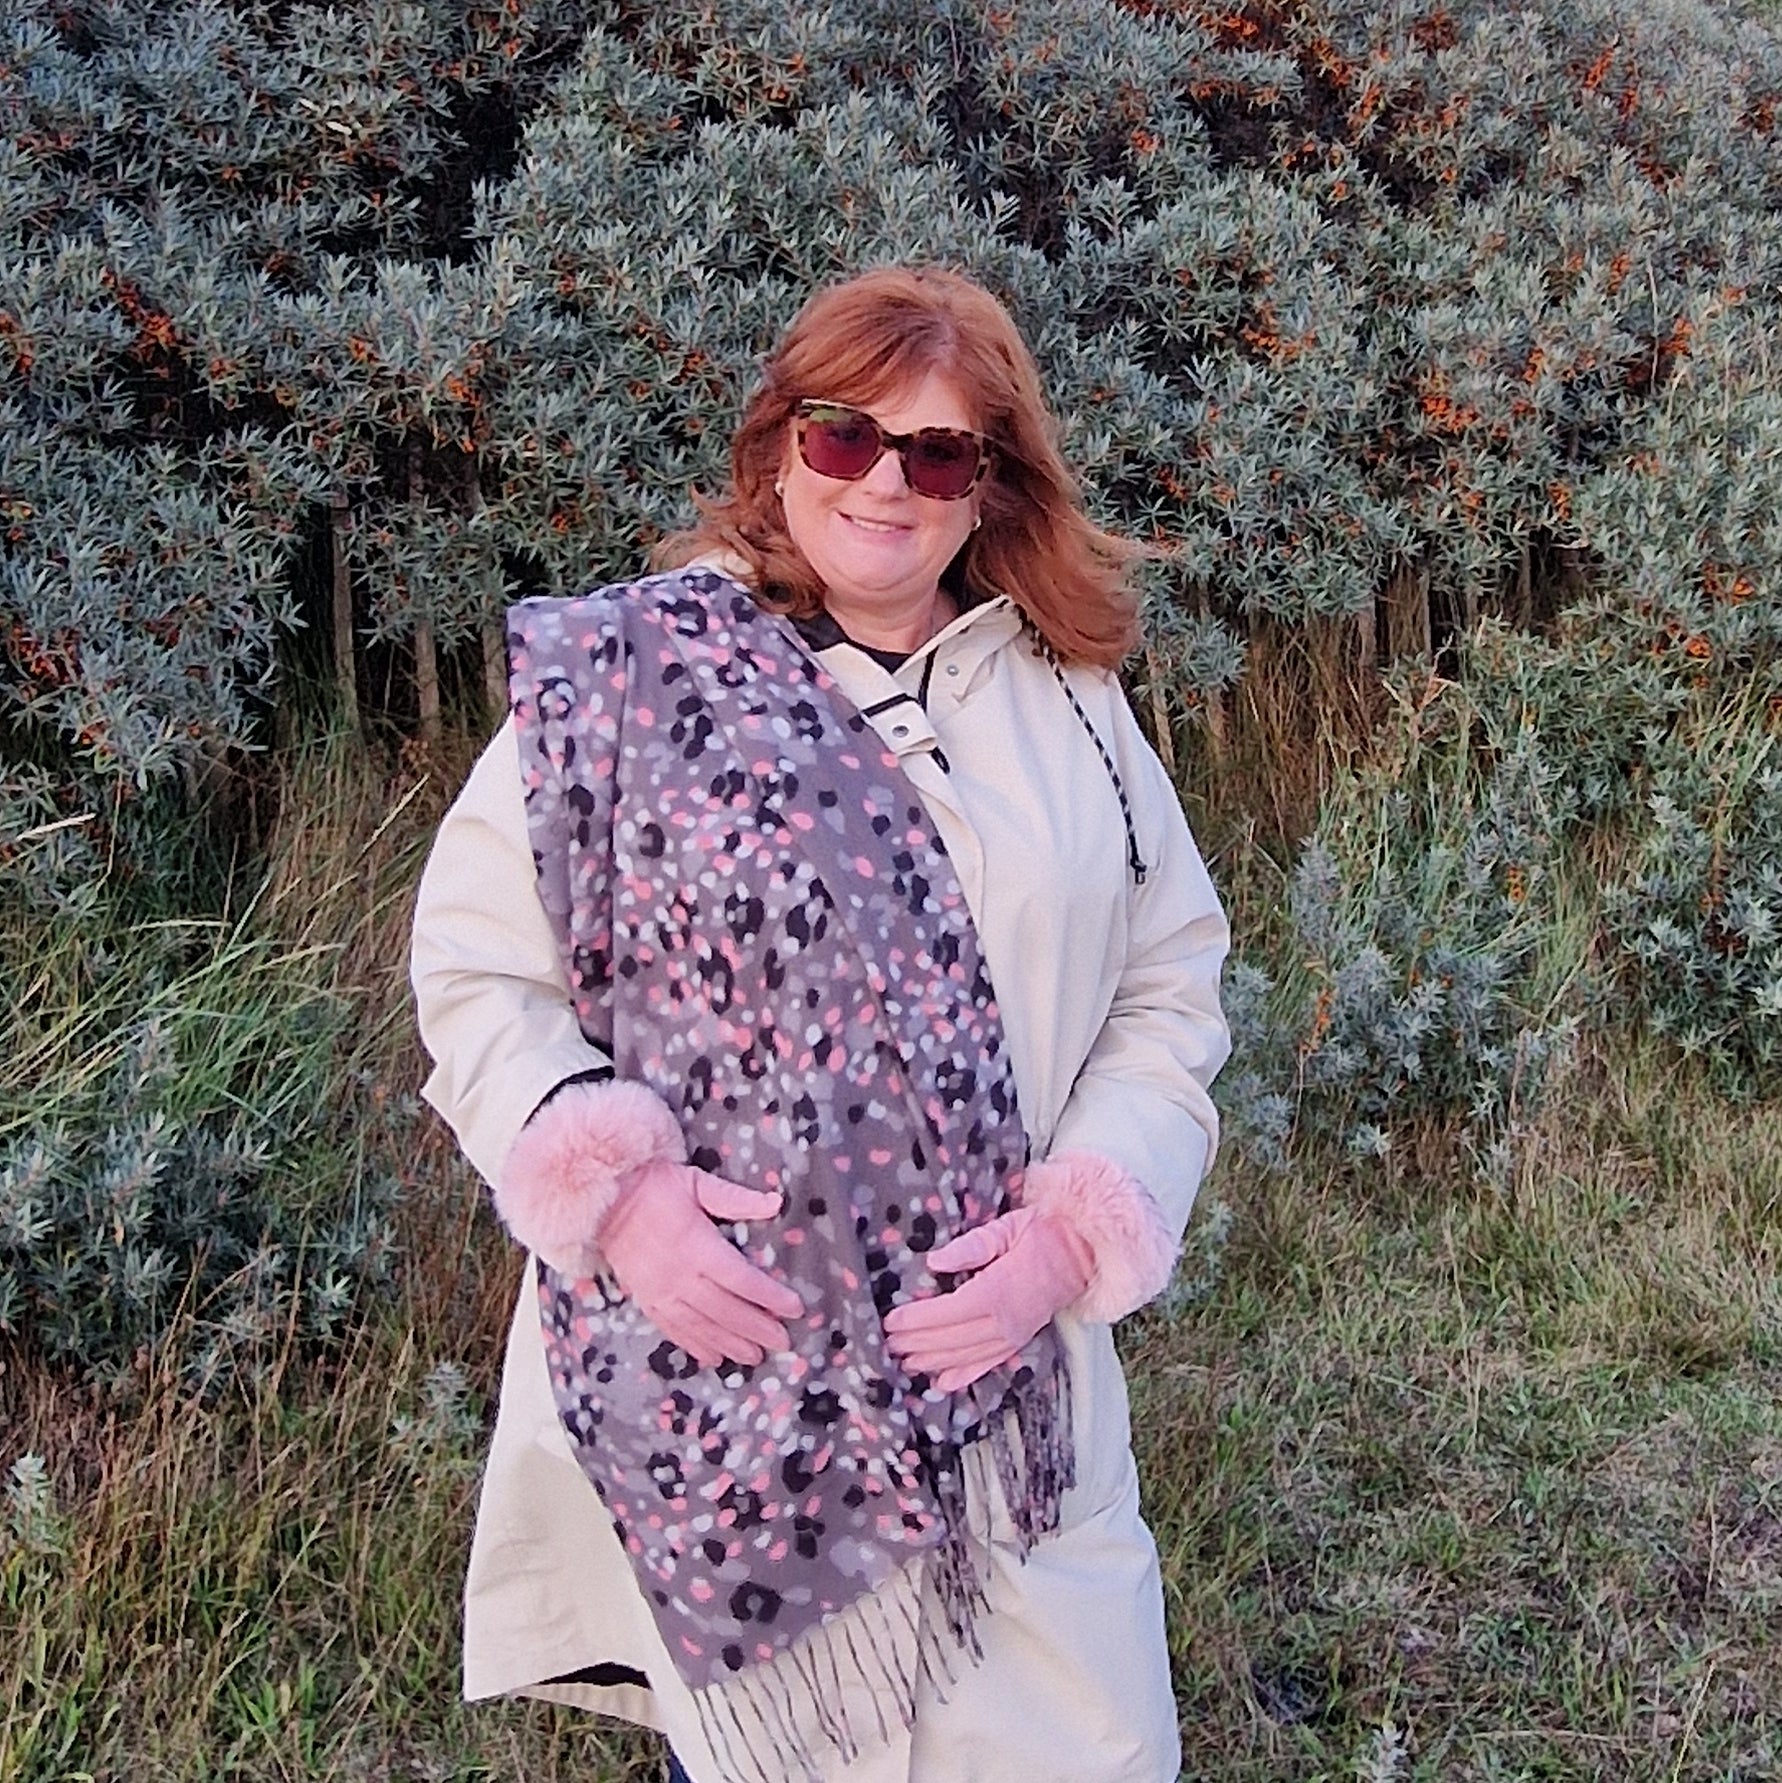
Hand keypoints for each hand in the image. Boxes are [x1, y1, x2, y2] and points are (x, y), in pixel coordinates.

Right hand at [598, 1159, 802, 1367]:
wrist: (603, 1199)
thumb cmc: (654, 1185)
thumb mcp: (696, 1182)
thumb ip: (736, 1198)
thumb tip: (776, 1203)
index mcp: (698, 1246)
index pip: (742, 1280)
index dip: (770, 1297)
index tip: (795, 1308)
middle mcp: (681, 1276)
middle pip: (727, 1310)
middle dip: (757, 1328)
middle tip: (782, 1342)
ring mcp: (662, 1292)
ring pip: (702, 1326)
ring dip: (730, 1344)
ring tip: (754, 1357)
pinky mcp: (646, 1300)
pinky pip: (673, 1330)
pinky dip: (694, 1346)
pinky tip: (712, 1358)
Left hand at [881, 1207, 1091, 1391]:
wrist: (1085, 1251)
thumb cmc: (1044, 1232)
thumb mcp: (1007, 1227)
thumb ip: (970, 1246)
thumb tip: (934, 1261)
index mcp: (999, 1290)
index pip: (948, 1311)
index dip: (917, 1319)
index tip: (891, 1321)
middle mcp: (1005, 1320)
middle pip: (951, 1338)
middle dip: (916, 1342)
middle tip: (886, 1343)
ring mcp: (1014, 1334)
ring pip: (966, 1355)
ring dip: (933, 1361)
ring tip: (905, 1362)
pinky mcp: (1021, 1340)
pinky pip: (989, 1364)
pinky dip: (966, 1375)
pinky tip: (944, 1382)